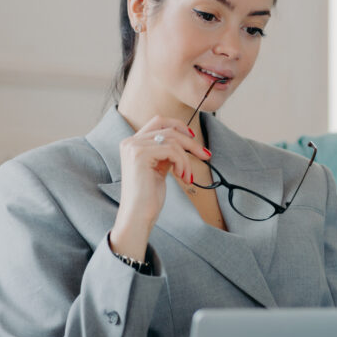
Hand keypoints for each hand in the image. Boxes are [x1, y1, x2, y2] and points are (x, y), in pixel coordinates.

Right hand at [109, 115, 211, 259]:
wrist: (138, 215)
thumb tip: (185, 142)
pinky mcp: (140, 155)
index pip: (158, 121)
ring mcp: (134, 147)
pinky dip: (183, 163)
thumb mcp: (159, 168)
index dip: (178, 126)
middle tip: (206, 155)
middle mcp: (130, 142)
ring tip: (187, 176)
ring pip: (173, 141)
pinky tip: (182, 177)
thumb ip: (165, 152)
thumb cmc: (149, 196)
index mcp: (133, 143)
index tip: (193, 138)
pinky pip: (172, 151)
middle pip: (168, 129)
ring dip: (186, 159)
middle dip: (190, 142)